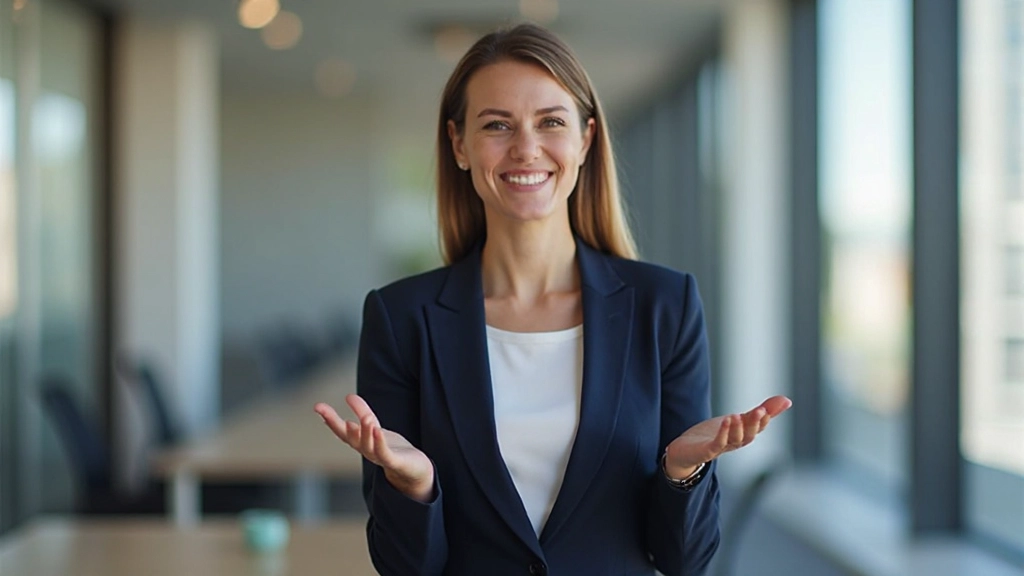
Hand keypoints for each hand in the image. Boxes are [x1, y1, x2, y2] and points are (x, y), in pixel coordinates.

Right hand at [314, 394, 434, 501]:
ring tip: (365, 417)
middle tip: (324, 410)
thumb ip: (362, 413)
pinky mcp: (394, 461)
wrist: (414, 471)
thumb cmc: (391, 449)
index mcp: (360, 442)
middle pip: (349, 438)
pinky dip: (379, 442)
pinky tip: (377, 430)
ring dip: (364, 432)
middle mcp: (366, 451)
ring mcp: (379, 457)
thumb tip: (348, 396)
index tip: (317, 406)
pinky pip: (384, 453)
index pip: (341, 430)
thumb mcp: (375, 427)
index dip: (329, 418)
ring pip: (367, 446)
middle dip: (336, 424)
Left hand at [663, 396, 792, 478]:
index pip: (759, 427)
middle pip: (749, 435)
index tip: (777, 405)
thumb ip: (762, 411)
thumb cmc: (715, 435)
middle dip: (755, 423)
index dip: (767, 417)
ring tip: (738, 414)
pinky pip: (718, 443)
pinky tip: (726, 421)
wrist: (687, 451)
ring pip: (734, 439)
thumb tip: (787, 400)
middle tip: (761, 410)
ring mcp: (722, 447)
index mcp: (744, 435)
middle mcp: (735, 443)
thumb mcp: (739, 419)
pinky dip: (723, 433)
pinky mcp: (707, 450)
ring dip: (738, 428)